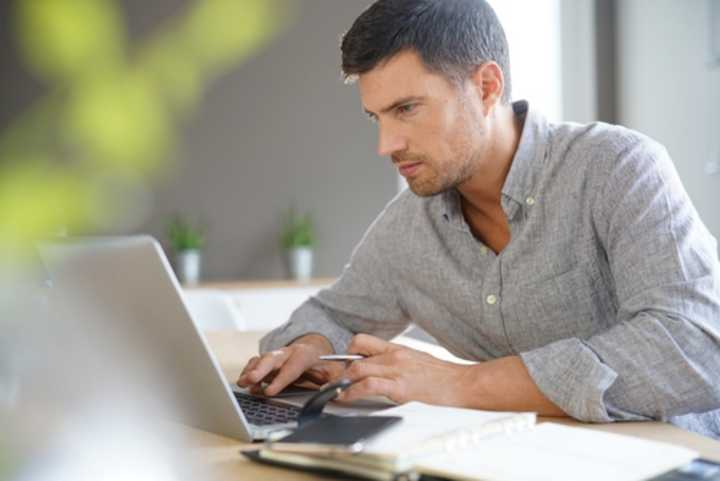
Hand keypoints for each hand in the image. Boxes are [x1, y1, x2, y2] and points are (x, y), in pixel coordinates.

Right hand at [236, 335, 344, 395]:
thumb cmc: (324, 364)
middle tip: (250, 380)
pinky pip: (256, 363)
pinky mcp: (269, 361)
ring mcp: (277, 355)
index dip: (281, 379)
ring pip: (262, 359)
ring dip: (251, 371)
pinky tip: (242, 382)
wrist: (316, 350)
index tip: (270, 392)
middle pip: (273, 358)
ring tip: (241, 382)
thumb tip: (335, 391)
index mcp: (305, 354)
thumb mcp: (335, 370)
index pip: (293, 366)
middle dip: (260, 369)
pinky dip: (248, 371)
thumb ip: (335, 380)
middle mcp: (288, 352)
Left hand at [338, 334, 470, 405]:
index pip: (362, 340)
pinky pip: (368, 386)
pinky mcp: (400, 388)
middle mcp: (394, 356)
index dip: (347, 353)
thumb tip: (379, 368)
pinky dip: (351, 392)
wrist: (463, 384)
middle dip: (340, 372)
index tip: (342, 365)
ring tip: (335, 392)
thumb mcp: (416, 361)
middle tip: (336, 383)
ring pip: (356, 369)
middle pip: (354, 357)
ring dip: (341, 383)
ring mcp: (397, 371)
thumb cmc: (443, 376)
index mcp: (397, 349)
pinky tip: (346, 398)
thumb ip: (397, 362)